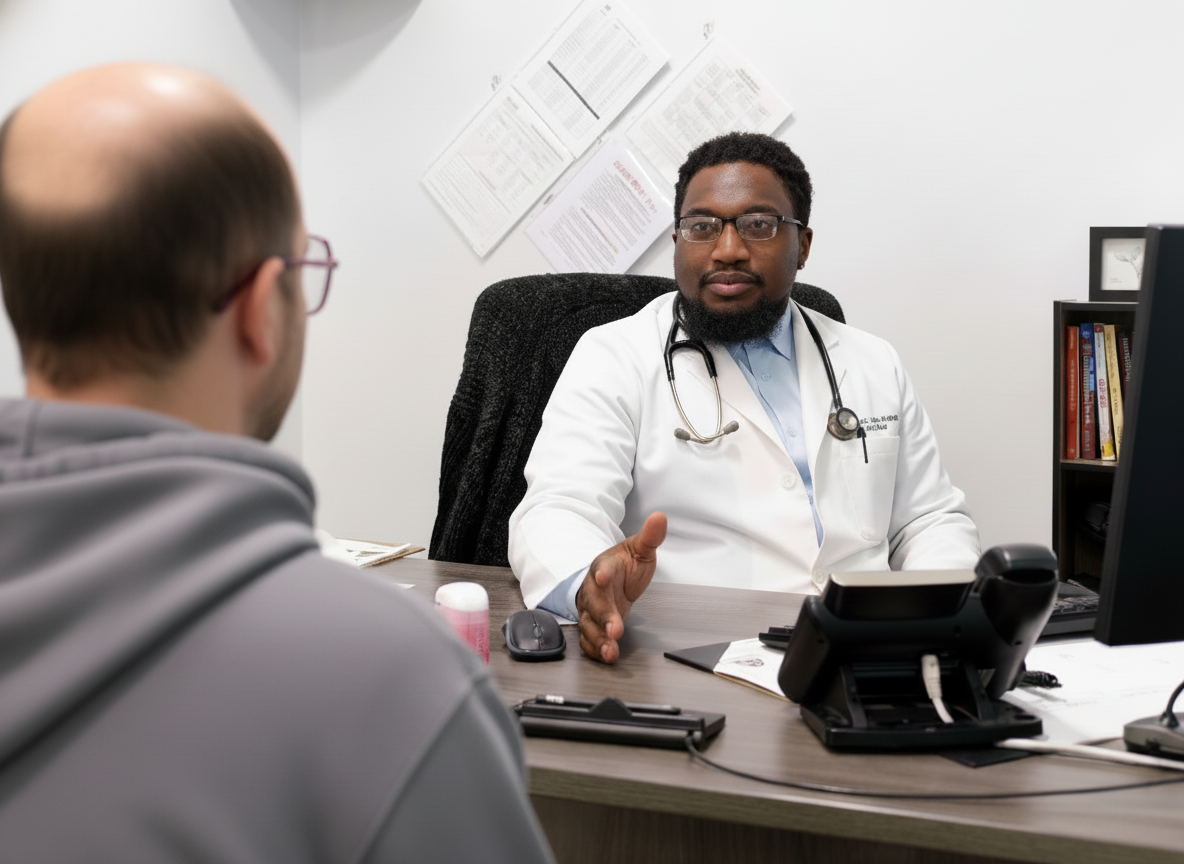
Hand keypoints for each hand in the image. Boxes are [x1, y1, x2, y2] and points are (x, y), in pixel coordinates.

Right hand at [576, 512, 666, 663]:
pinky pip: (588, 639)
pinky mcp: (591, 625)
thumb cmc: (624, 565)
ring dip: (599, 639)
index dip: (601, 573)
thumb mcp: (639, 549)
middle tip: (615, 629)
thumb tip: (661, 518)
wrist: (609, 579)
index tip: (602, 577)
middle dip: (603, 617)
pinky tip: (606, 656)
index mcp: (604, 567)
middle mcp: (592, 589)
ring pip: (588, 625)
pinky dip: (595, 648)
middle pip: (594, 603)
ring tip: (610, 651)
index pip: (601, 568)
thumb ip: (650, 537)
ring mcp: (590, 609)